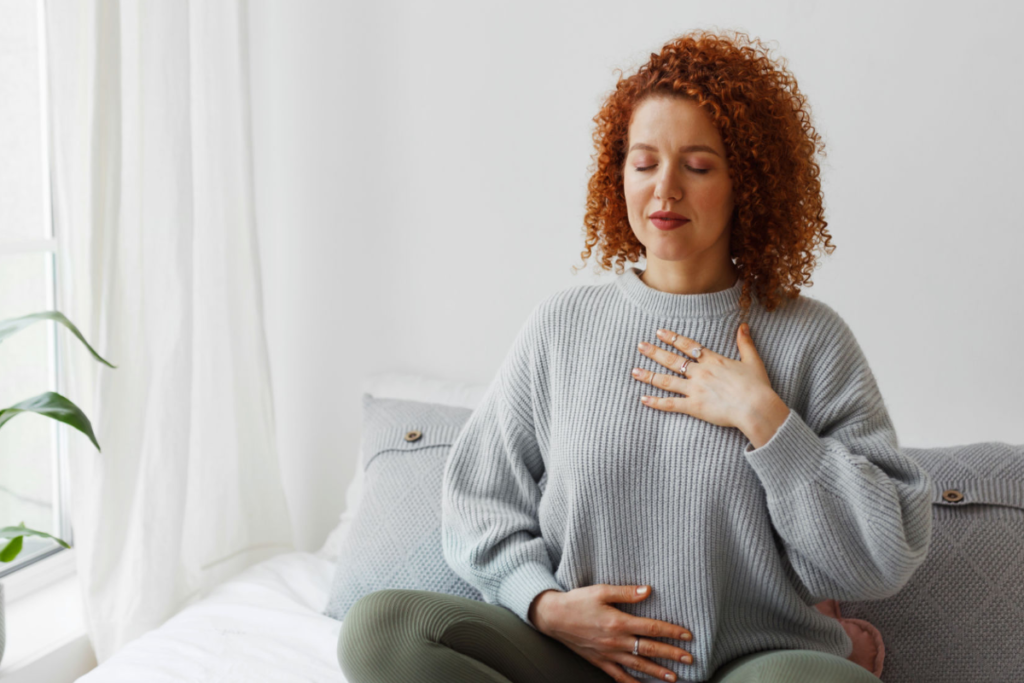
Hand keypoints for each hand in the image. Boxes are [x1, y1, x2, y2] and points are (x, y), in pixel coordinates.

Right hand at [528, 584, 693, 682]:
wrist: (553, 617)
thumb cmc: (577, 601)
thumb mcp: (601, 591)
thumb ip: (625, 592)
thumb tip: (648, 590)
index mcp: (618, 622)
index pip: (651, 628)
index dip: (671, 632)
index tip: (687, 636)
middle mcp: (616, 641)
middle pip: (649, 649)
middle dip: (671, 654)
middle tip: (689, 659)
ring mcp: (608, 654)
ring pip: (637, 666)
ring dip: (657, 672)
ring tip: (674, 677)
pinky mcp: (600, 662)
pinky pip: (619, 676)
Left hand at [631, 323, 788, 445]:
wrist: (756, 407)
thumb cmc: (757, 386)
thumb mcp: (753, 361)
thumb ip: (745, 343)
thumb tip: (744, 325)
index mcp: (713, 360)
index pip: (688, 346)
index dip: (672, 338)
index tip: (659, 332)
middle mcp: (700, 372)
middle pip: (672, 360)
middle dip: (654, 352)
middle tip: (640, 346)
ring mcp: (695, 389)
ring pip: (666, 380)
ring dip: (649, 375)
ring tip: (634, 371)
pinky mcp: (694, 407)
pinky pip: (671, 404)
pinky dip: (656, 402)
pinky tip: (643, 399)